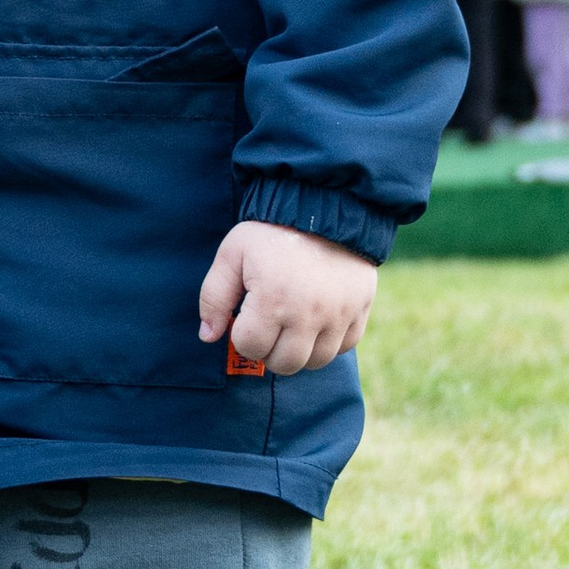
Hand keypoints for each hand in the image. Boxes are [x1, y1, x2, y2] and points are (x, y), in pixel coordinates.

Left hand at [196, 221, 375, 375]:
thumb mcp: (232, 253)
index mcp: (273, 299)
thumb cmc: (272, 231)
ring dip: (299, 350)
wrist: (325, 205)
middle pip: (284, 363)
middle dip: (269, 348)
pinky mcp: (360, 310)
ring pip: (316, 361)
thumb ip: (214, 296)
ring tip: (291, 325)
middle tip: (268, 324)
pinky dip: (329, 342)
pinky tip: (316, 321)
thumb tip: (208, 336)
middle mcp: (309, 313)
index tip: (247, 314)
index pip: (251, 347)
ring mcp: (339, 314)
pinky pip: (344, 346)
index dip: (243, 334)